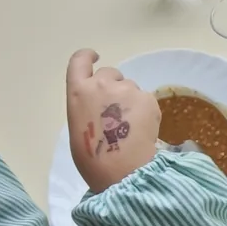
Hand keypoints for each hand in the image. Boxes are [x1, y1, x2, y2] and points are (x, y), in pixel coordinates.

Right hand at [65, 49, 160, 193]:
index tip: (95, 56)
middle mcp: (102, 84)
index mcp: (78, 91)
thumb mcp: (78, 125)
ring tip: (130, 127)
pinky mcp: (148, 98)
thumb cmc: (92, 157)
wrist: (122, 169)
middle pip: (110, 73)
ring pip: (130, 87)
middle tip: (116, 110)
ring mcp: (127, 89)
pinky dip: (145, 110)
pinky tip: (143, 130)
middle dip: (114, 85)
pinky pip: (146, 100)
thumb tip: (102, 106)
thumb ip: (89, 105)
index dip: (87, 56)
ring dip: (131, 100)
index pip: (79, 61)